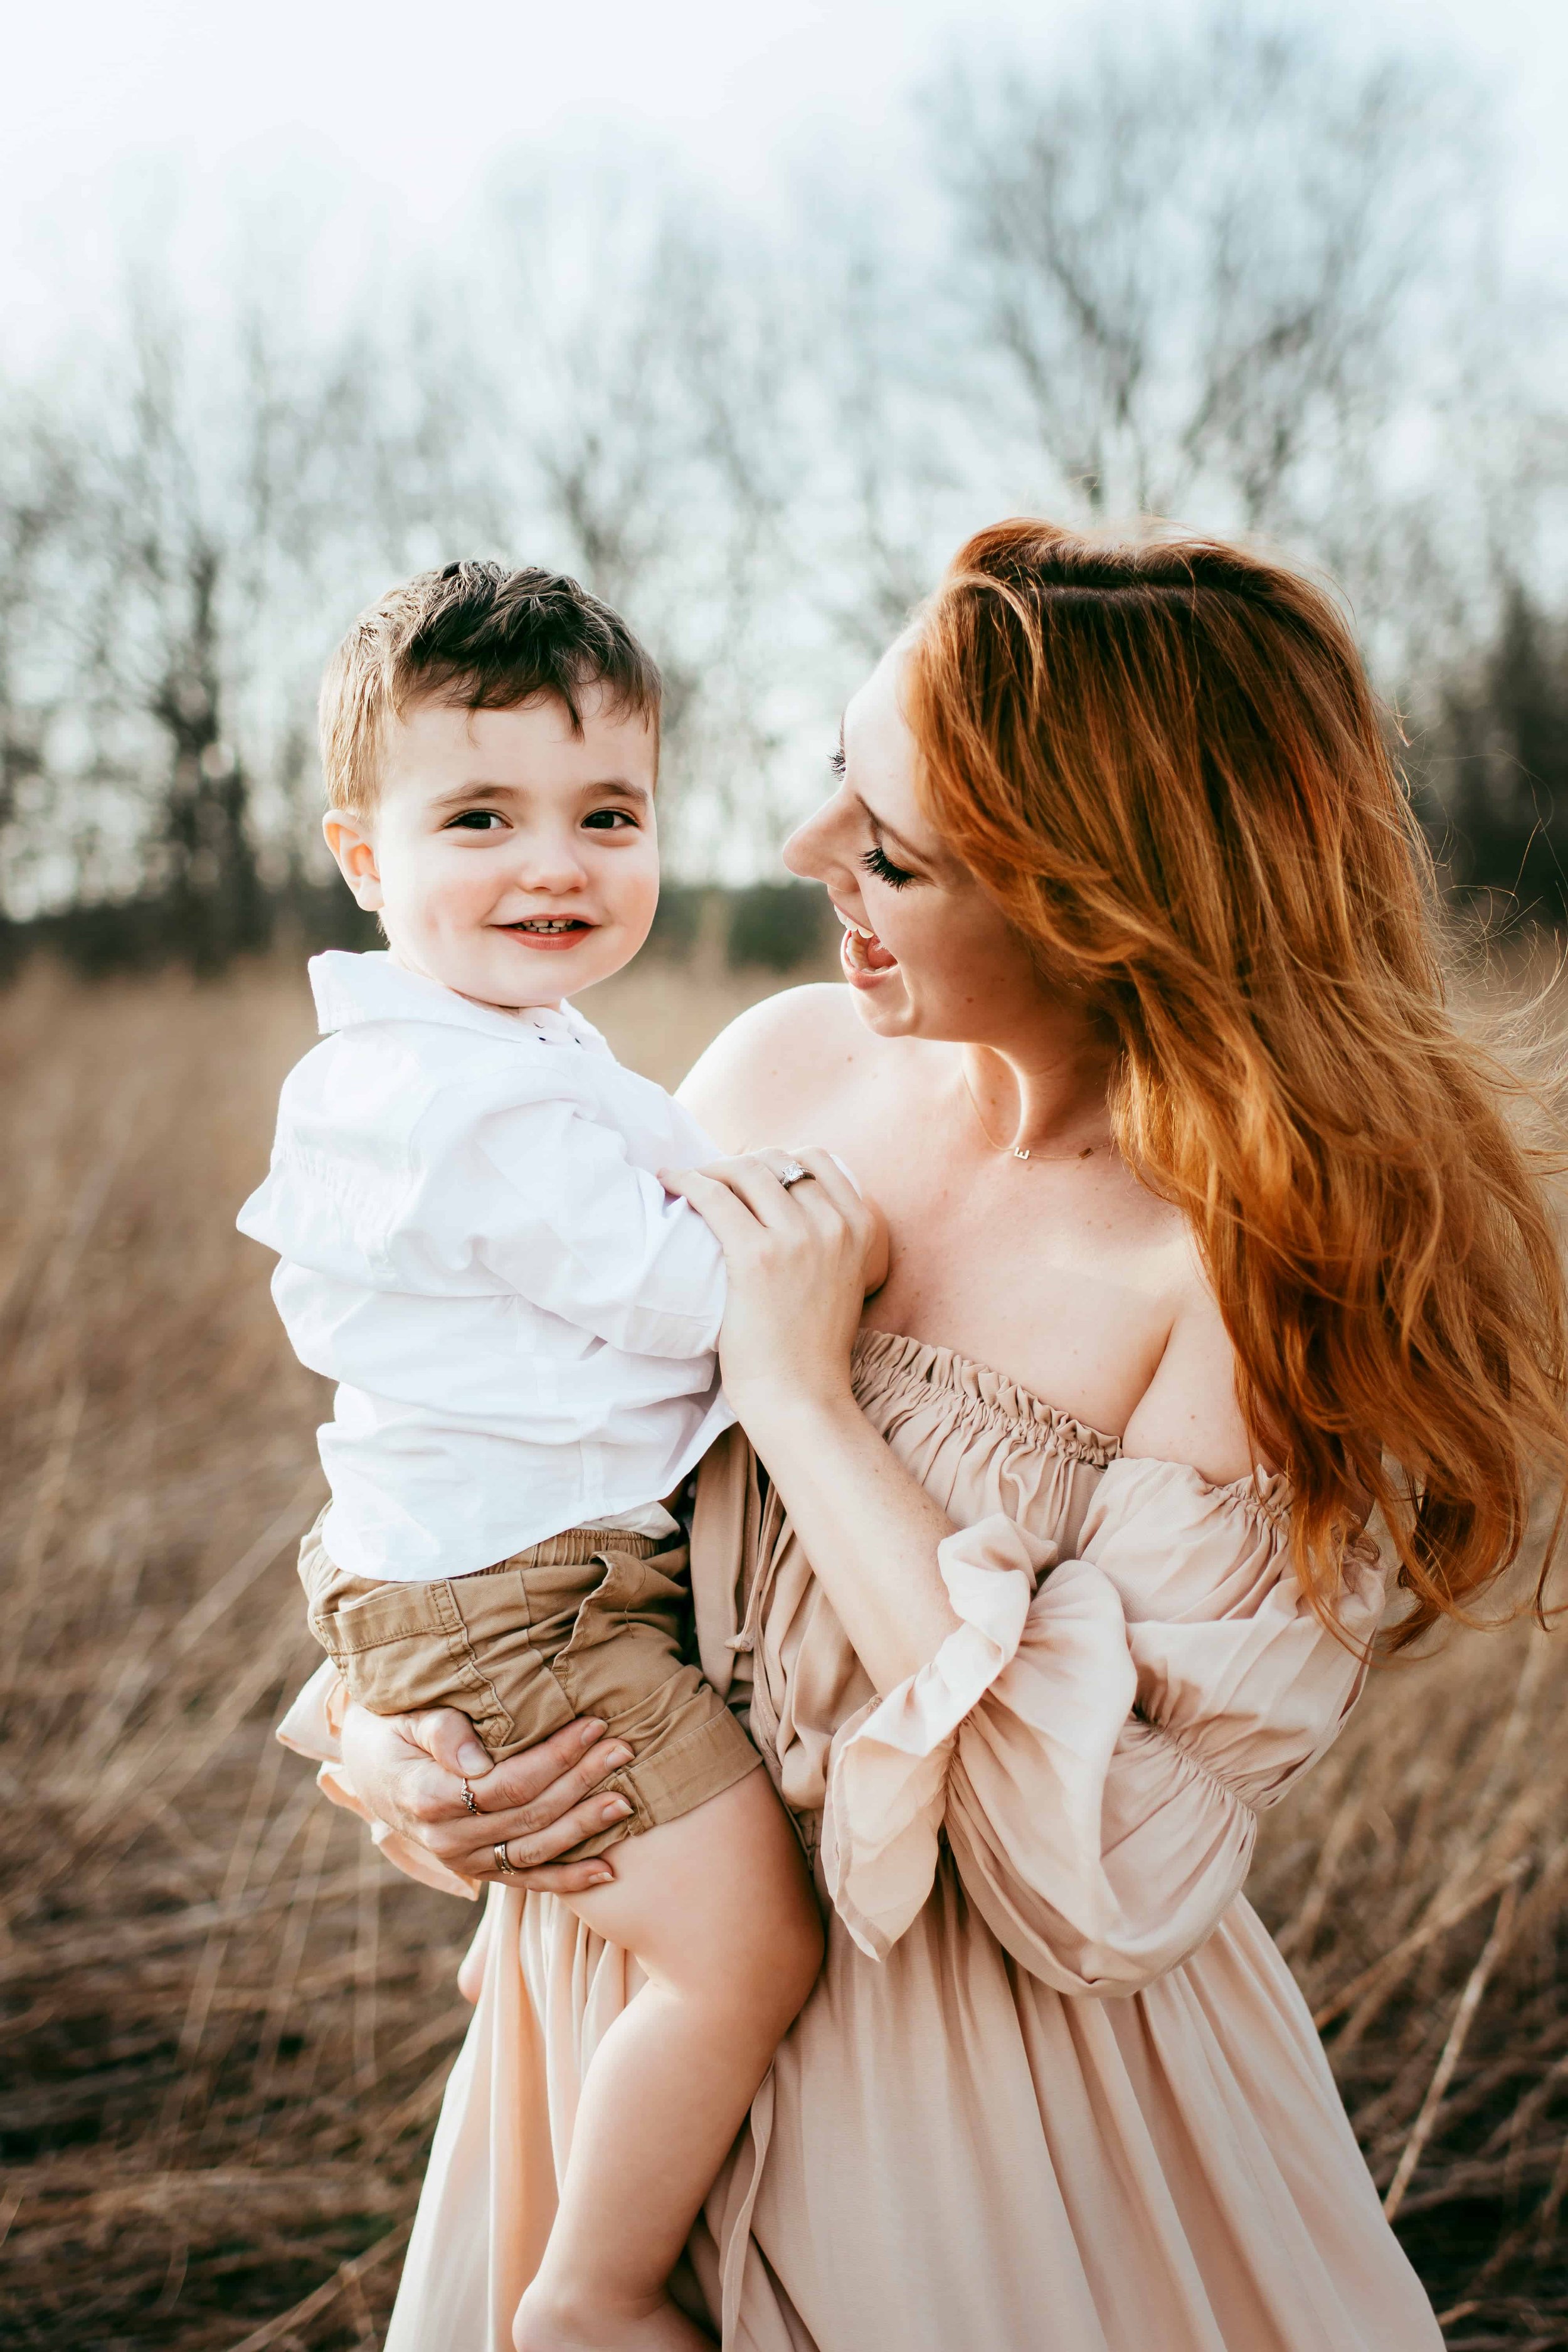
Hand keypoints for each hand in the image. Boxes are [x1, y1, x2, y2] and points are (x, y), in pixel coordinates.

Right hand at [337, 1701, 635, 1891]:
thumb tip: (476, 1762)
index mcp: (428, 1799)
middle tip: (624, 1749)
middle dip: (582, 1781)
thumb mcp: (407, 1719)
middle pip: (530, 1814)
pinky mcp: (478, 1870)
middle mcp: (447, 1841)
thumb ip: (440, 1732)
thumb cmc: (394, 1729)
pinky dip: (569, 1879)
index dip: (554, 1758)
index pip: (507, 1785)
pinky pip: (527, 1880)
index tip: (592, 1726)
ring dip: (585, 1827)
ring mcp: (464, 1862)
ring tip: (627, 1799)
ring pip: (536, 1850)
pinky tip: (608, 1870)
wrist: (371, 1767)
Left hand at [661, 1146, 879, 1423]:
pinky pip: (715, 1197)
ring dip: (710, 1169)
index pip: (816, 1159)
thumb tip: (784, 1205)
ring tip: (687, 1181)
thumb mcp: (841, 1280)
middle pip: (776, 1161)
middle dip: (739, 1162)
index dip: (776, 1158)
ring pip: (746, 1171)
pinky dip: (687, 1182)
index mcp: (861, 1227)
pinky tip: (670, 1185)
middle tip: (710, 1178)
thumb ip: (828, 1239)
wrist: (801, 1396)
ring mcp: (798, 1239)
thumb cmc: (810, 1347)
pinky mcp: (757, 1256)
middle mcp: (834, 1225)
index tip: (748, 1173)